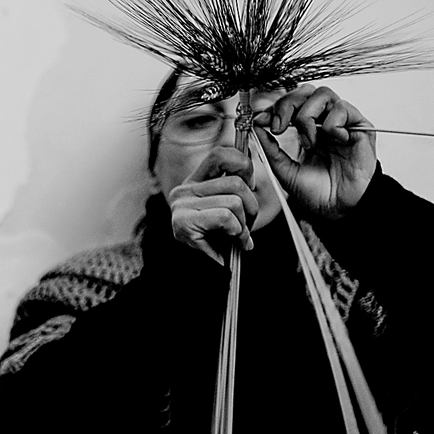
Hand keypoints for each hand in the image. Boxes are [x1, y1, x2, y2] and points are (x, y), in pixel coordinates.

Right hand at [165, 145, 281, 263]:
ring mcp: (181, 207)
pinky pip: (225, 217)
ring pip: (234, 201)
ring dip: (244, 224)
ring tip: (240, 237)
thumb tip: (251, 171)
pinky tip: (233, 242)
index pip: (220, 154)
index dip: (243, 165)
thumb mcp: (226, 209)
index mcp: (194, 182)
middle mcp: (184, 191)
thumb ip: (235, 190)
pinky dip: (236, 232)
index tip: (250, 185)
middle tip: (248, 224)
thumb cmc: (218, 244)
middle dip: (251, 206)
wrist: (201, 278)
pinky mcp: (184, 223)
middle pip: (235, 182)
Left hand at [252, 84, 377, 220]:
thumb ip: (271, 149)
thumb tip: (256, 128)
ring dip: (308, 116)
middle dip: (287, 105)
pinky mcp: (360, 127)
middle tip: (278, 127)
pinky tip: (334, 140)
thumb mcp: (285, 171)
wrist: (339, 211)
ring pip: (323, 94)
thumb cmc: (318, 194)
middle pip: (305, 91)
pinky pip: (343, 108)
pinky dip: (332, 124)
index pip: (292, 103)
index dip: (275, 107)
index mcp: (307, 130)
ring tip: (309, 142)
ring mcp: (342, 123)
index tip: (260, 119)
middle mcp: (324, 122)